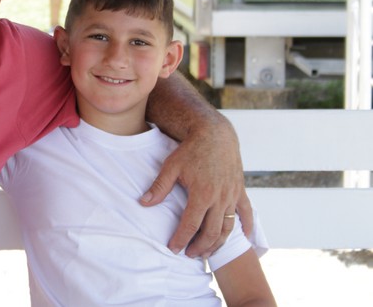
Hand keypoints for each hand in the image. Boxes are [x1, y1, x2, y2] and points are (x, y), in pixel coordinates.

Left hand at [139, 117, 248, 257]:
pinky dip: (246, 227)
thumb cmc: (190, 150)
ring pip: (228, 227)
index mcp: (202, 193)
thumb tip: (143, 203)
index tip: (173, 249)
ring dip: (219, 243)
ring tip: (208, 252)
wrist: (215, 134)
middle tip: (189, 255)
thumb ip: (159, 187)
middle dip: (200, 247)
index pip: (190, 224)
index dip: (181, 239)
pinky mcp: (240, 191)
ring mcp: (232, 195)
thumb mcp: (171, 166)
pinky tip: (245, 239)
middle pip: (212, 232)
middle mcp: (220, 198)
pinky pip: (246, 213)